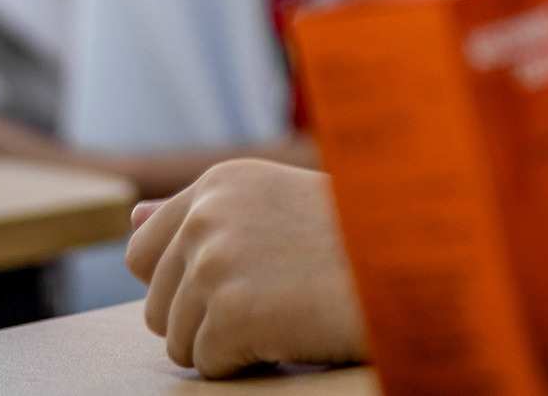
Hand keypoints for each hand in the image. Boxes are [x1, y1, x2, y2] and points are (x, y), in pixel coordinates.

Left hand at [127, 158, 368, 377]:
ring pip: (178, 342)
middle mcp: (207, 215)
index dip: (180, 283)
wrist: (416, 265)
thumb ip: (201, 214)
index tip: (233, 284)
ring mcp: (216, 263)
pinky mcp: (231, 313)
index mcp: (218, 182)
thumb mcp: (272, 205)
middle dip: (205, 318)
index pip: (140, 252)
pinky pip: (208, 365)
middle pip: (155, 305)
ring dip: (228, 343)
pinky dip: (248, 363)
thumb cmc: (354, 239)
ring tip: (286, 312)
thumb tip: (131, 218)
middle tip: (274, 298)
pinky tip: (291, 331)